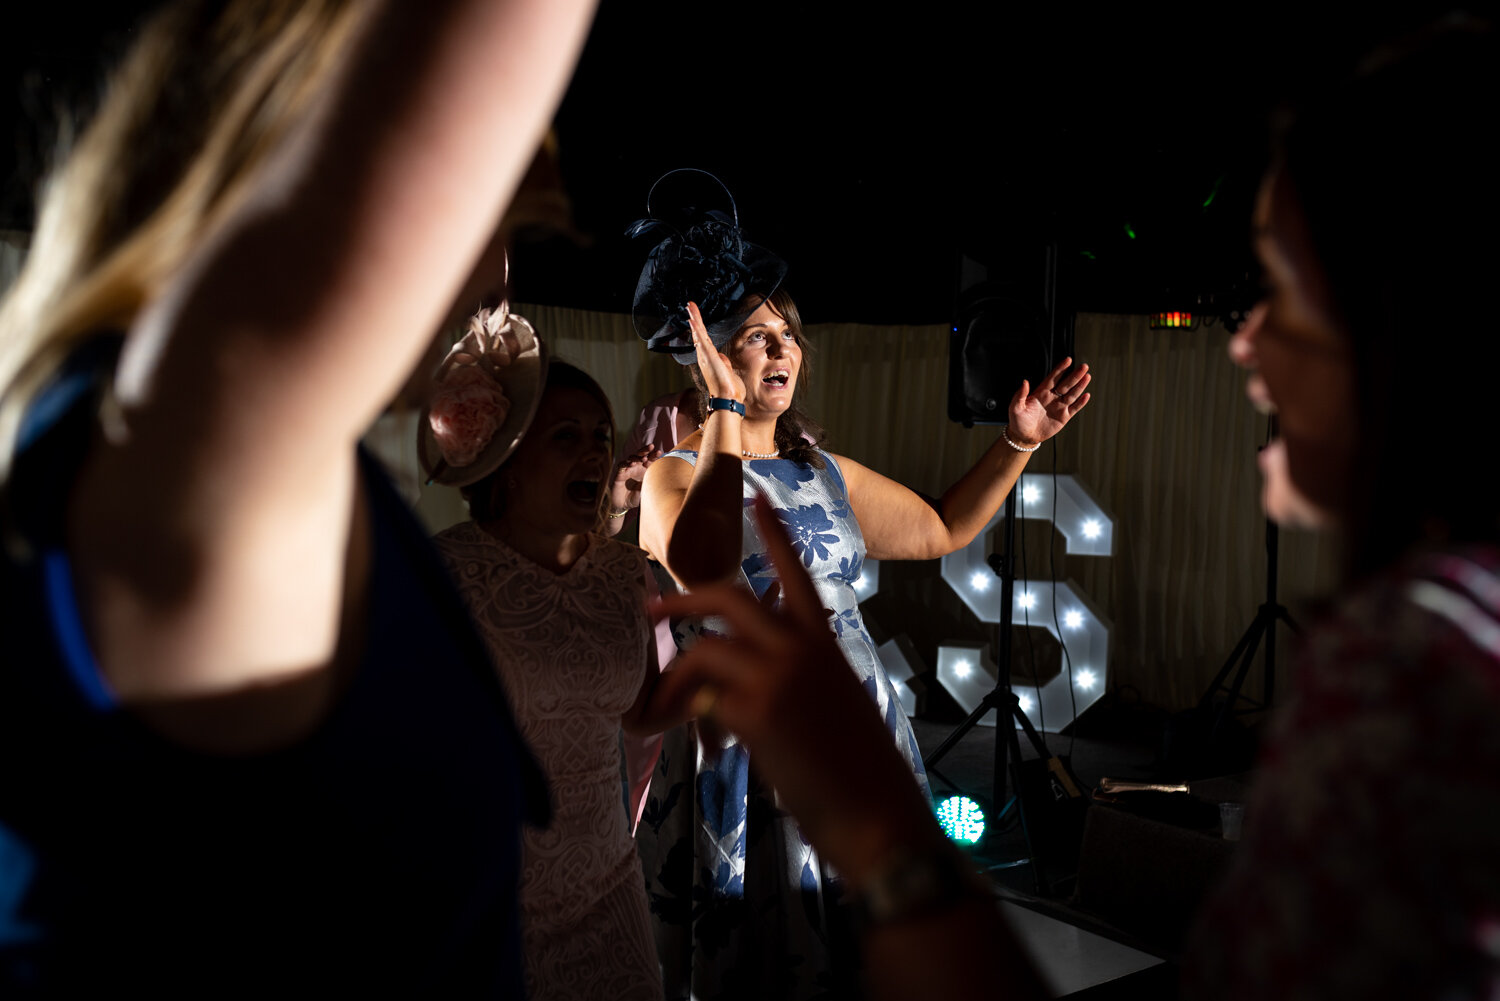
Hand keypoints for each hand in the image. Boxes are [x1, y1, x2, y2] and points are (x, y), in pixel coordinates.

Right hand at [608, 444, 660, 511]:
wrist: (622, 505)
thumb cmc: (636, 497)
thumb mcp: (647, 489)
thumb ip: (652, 482)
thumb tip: (664, 476)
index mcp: (644, 470)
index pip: (649, 459)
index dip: (654, 455)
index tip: (660, 452)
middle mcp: (636, 467)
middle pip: (640, 455)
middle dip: (646, 450)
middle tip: (651, 446)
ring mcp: (627, 469)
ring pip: (631, 458)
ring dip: (637, 457)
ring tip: (643, 458)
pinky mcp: (619, 474)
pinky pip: (622, 466)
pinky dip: (626, 464)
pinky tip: (631, 464)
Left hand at [651, 496, 932, 880]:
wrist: (878, 814)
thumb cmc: (859, 769)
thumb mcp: (837, 700)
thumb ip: (799, 671)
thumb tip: (748, 666)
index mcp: (825, 643)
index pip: (795, 574)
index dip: (773, 535)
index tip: (756, 498)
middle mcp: (801, 649)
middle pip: (728, 598)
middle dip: (681, 598)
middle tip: (650, 609)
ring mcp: (778, 677)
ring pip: (704, 647)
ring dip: (674, 675)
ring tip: (660, 704)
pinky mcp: (757, 714)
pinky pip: (703, 701)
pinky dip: (689, 719)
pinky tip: (697, 741)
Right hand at [687, 301, 745, 403]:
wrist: (728, 398)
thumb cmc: (730, 390)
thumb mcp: (728, 373)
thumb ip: (724, 364)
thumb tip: (722, 359)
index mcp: (710, 360)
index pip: (703, 340)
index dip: (699, 329)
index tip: (695, 319)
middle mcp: (704, 356)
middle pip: (698, 334)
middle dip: (694, 319)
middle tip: (689, 307)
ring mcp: (704, 355)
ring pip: (698, 332)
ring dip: (694, 318)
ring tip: (689, 306)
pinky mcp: (707, 354)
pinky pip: (700, 336)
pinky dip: (696, 326)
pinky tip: (692, 317)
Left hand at [1006, 357, 1091, 445]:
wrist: (1024, 436)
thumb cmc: (1018, 421)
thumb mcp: (1015, 407)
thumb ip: (1020, 394)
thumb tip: (1024, 382)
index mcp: (1041, 392)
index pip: (1053, 378)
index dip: (1060, 369)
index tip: (1068, 360)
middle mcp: (1052, 397)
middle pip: (1066, 384)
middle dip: (1075, 375)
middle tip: (1084, 366)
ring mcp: (1059, 406)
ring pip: (1072, 394)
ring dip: (1080, 386)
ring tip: (1087, 376)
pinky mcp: (1064, 417)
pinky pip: (1074, 408)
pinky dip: (1081, 402)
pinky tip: (1086, 395)